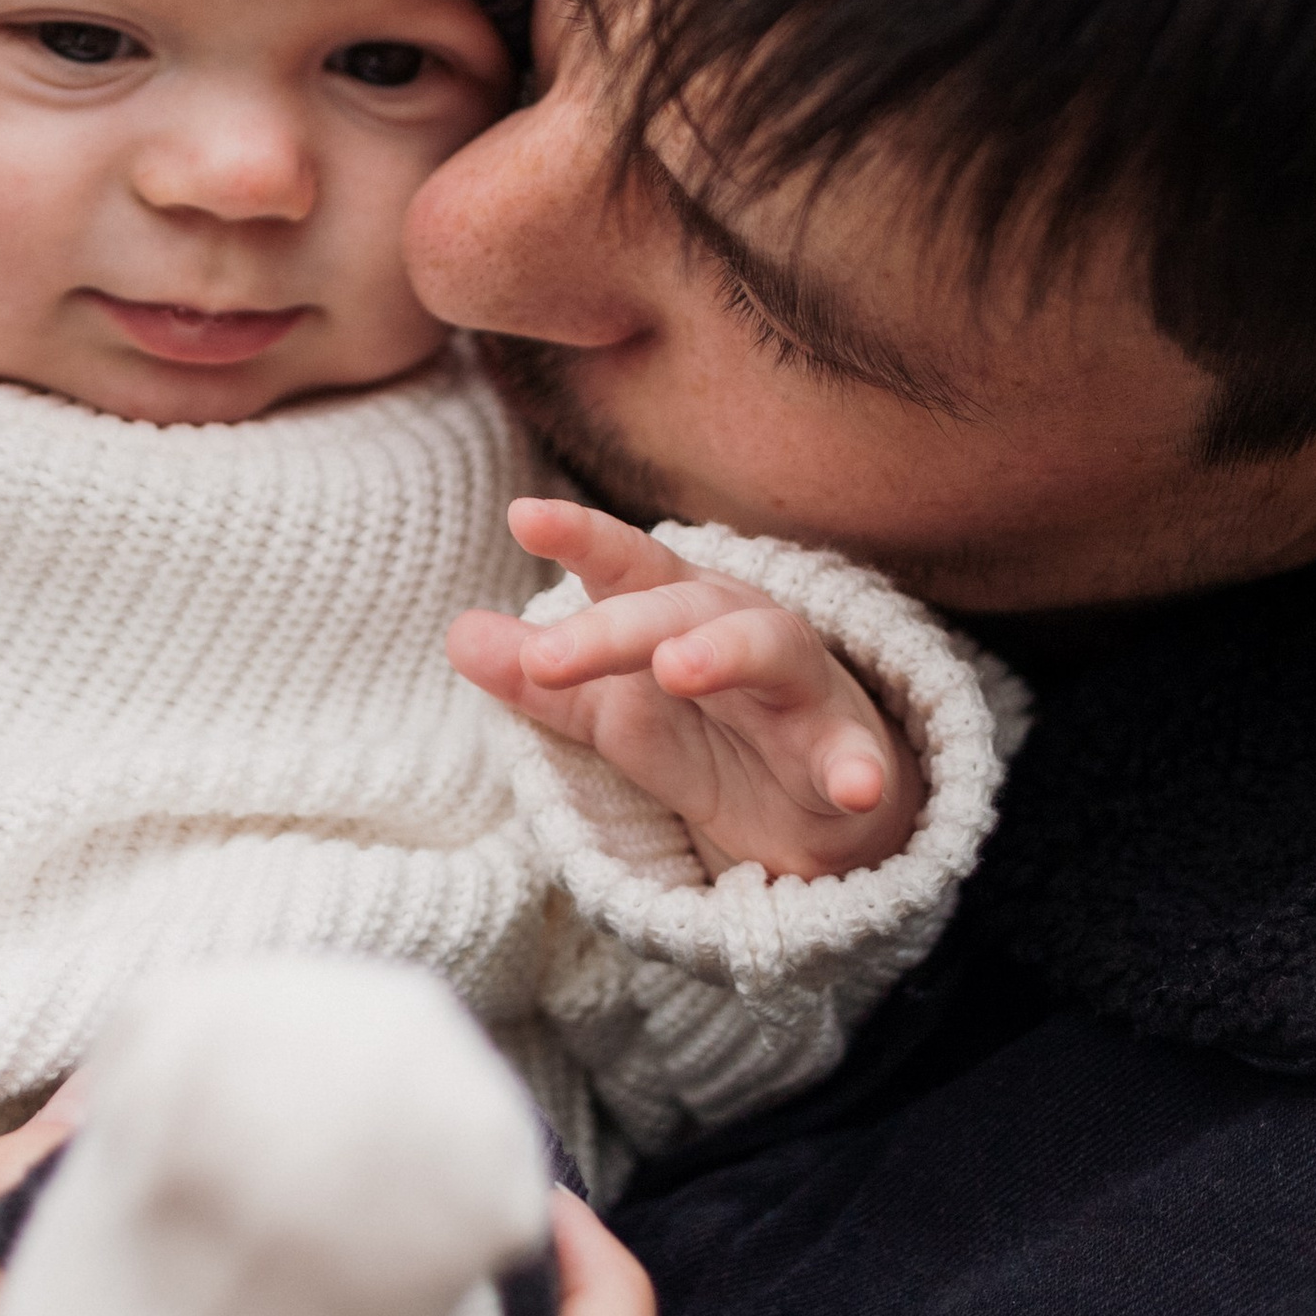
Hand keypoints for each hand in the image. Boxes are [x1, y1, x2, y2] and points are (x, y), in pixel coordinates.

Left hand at [448, 496, 921, 878]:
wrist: (821, 799)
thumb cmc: (709, 731)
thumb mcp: (615, 712)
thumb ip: (542, 680)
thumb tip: (456, 635)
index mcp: (676, 607)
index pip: (623, 564)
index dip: (578, 535)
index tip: (522, 516)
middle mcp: (739, 626)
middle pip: (678, 608)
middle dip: (616, 626)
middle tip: (549, 657)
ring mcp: (799, 686)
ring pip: (771, 648)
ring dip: (727, 652)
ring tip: (678, 668)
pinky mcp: (847, 752)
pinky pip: (856, 754)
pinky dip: (859, 767)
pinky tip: (855, 784)